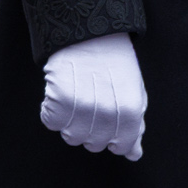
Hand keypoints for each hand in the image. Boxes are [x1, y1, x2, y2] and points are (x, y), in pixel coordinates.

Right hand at [41, 33, 145, 158]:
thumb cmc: (115, 62)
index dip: (115, 138)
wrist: (90, 32)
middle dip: (94, 129)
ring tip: (78, 97)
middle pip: (95, 144)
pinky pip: (52, 122)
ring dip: (72, 122)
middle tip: (94, 103)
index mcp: (131, 111)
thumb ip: (135, 126)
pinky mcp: (59, 99)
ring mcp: (82, 108)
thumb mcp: (134, 91)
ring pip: (72, 137)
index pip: (121, 146)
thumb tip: (134, 154)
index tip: (110, 122)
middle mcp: (107, 113)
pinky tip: (62, 94)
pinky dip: (53, 111)